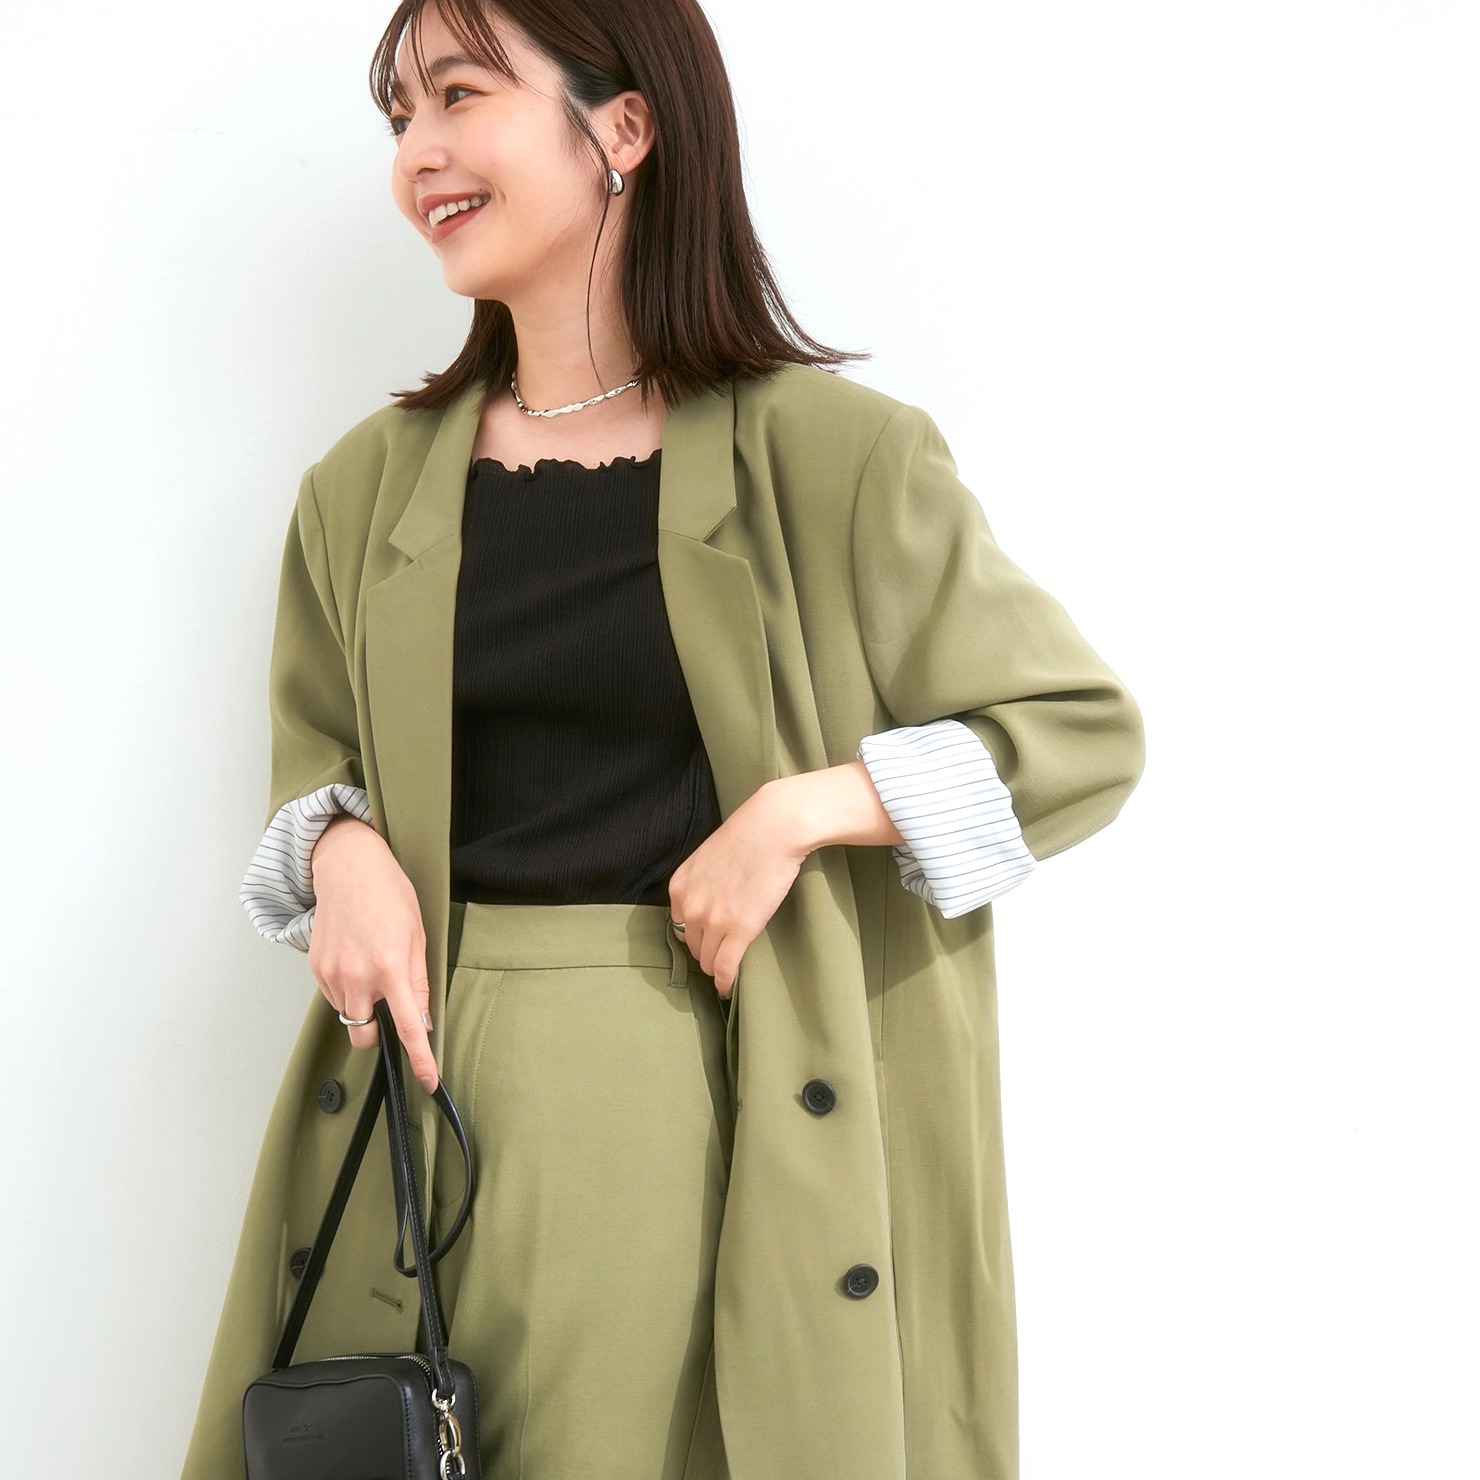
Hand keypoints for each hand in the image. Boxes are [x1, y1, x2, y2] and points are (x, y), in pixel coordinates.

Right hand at [307, 815, 438, 1090]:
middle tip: (389, 1002)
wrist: (348, 868)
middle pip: (366, 1035)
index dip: (420, 1058)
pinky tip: (355, 961)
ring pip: (349, 1017)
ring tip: (372, 967)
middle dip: (378, 1031)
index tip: (428, 1081)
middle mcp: (358, 975)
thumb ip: (419, 982)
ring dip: (363, 1006)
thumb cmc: (389, 895)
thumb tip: (421, 1021)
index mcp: (390, 966)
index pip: (408, 1026)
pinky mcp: (316, 969)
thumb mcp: (417, 936)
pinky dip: (347, 991)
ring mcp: (332, 974)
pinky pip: (334, 997)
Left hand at [667, 779, 809, 998]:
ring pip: (707, 960)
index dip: (696, 935)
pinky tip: (728, 989)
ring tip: (726, 974)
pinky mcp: (739, 930)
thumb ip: (704, 882)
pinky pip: (725, 968)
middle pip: (692, 946)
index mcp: (679, 887)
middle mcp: (689, 906)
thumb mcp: (710, 857)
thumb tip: (714, 899)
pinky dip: (725, 983)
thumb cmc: (749, 834)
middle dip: (705, 953)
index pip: (680, 926)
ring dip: (716, 968)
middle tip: (720, 958)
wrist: (774, 827)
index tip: (707, 941)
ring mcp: (713, 920)